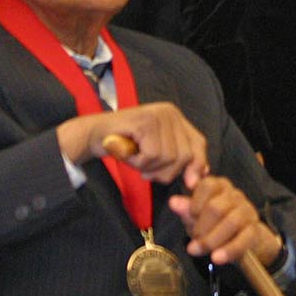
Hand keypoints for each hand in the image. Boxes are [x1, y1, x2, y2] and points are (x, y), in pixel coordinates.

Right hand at [57, 101, 208, 187]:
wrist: (94, 134)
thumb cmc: (125, 145)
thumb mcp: (156, 152)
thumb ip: (178, 159)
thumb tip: (202, 176)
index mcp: (176, 118)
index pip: (198, 143)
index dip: (197, 164)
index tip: (190, 182)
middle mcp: (170, 112)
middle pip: (185, 155)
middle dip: (166, 172)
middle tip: (147, 171)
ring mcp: (158, 115)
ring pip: (168, 158)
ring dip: (150, 168)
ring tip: (136, 160)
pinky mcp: (145, 122)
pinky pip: (152, 156)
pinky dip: (139, 163)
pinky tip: (129, 155)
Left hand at [168, 174, 280, 266]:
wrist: (243, 239)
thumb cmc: (214, 223)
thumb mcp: (196, 216)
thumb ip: (186, 209)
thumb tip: (173, 202)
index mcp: (219, 186)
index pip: (207, 185)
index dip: (195, 201)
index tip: (191, 214)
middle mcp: (235, 195)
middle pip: (215, 207)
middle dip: (200, 227)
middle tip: (192, 240)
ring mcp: (247, 211)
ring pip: (230, 223)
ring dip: (210, 240)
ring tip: (196, 251)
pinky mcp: (254, 230)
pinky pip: (243, 239)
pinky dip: (229, 250)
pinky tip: (216, 258)